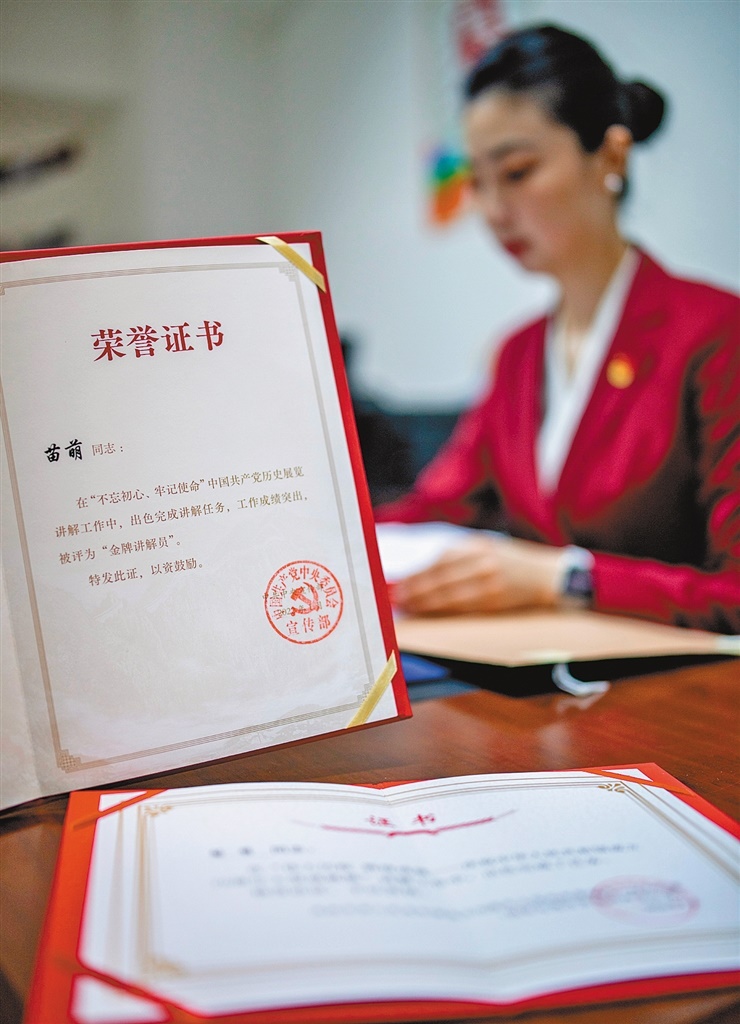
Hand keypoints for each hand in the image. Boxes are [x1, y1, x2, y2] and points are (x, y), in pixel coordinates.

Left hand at [392, 534, 563, 615]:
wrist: (549, 575)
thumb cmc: (514, 563)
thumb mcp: (488, 548)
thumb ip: (459, 556)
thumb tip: (424, 572)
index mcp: (478, 545)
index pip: (439, 561)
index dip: (417, 574)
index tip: (401, 584)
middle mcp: (483, 560)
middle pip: (440, 577)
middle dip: (415, 589)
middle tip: (398, 599)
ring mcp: (490, 580)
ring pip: (449, 594)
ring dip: (425, 602)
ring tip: (410, 607)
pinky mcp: (496, 599)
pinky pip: (464, 606)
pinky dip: (444, 610)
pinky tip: (432, 612)